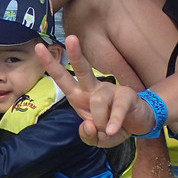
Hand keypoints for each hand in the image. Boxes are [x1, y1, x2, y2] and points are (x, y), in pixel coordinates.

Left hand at [34, 35, 153, 145]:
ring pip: (97, 101)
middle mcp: (93, 88)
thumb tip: (89, 125)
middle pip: (82, 69)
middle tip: (71, 38)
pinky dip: (113, 122)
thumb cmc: (112, 126)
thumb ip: (87, 136)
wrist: (139, 125)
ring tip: (107, 130)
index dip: (50, 64)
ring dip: (100, 121)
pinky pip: (117, 109)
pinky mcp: (126, 95)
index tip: (39, 47)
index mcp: (80, 95)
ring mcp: (111, 89)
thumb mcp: (97, 138)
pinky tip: (113, 130)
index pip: (62, 78)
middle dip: (75, 54)